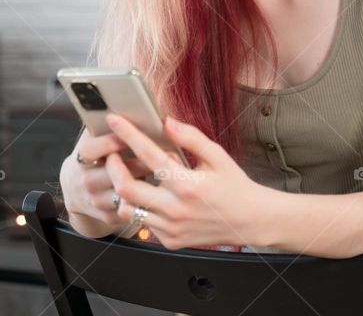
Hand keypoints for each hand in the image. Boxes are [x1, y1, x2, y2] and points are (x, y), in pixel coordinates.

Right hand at [60, 126, 154, 228]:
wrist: (76, 190)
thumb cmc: (93, 156)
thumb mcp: (91, 139)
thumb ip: (102, 125)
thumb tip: (120, 103)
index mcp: (80, 160)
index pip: (90, 150)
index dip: (109, 141)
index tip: (130, 134)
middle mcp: (85, 182)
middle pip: (113, 173)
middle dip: (138, 162)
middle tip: (161, 153)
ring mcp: (96, 201)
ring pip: (124, 192)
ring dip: (145, 180)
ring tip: (164, 170)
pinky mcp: (108, 217)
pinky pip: (130, 208)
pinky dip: (145, 198)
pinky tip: (158, 188)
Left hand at [103, 113, 264, 249]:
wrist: (250, 221)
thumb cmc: (234, 186)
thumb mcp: (217, 156)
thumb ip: (191, 138)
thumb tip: (167, 122)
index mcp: (187, 185)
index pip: (149, 155)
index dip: (128, 134)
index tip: (114, 120)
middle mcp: (176, 209)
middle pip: (126, 188)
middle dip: (113, 167)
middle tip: (112, 154)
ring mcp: (171, 228)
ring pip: (129, 210)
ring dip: (123, 190)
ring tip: (128, 175)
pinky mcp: (170, 241)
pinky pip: (143, 223)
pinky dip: (141, 208)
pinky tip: (149, 196)